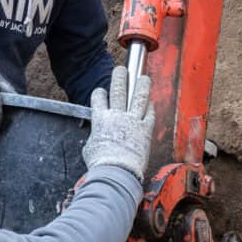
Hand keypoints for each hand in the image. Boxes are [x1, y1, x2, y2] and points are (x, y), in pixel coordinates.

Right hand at [82, 66, 154, 181]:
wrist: (117, 171)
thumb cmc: (101, 163)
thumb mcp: (90, 148)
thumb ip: (95, 138)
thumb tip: (96, 139)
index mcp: (101, 119)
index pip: (99, 99)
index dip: (99, 93)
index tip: (101, 91)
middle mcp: (117, 116)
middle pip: (119, 91)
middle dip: (119, 78)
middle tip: (121, 70)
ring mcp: (133, 121)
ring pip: (138, 97)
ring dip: (141, 85)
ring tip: (144, 78)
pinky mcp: (145, 130)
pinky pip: (149, 114)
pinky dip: (150, 107)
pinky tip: (150, 102)